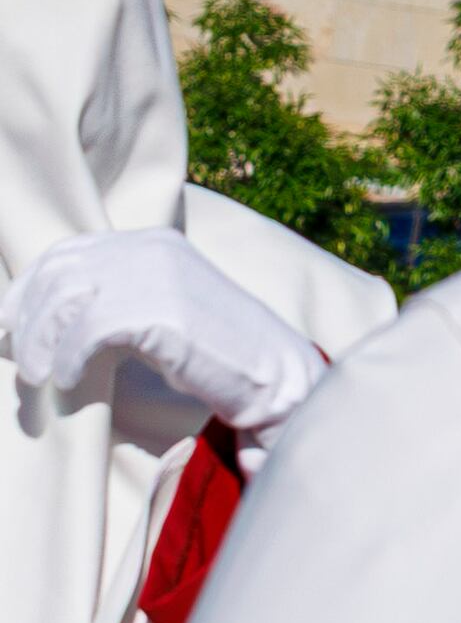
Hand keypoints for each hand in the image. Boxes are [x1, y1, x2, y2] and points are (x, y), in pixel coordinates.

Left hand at [7, 226, 324, 435]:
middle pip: (56, 276)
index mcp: (151, 241)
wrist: (273, 373)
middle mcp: (152, 247)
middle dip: (24, 324)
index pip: (62, 255)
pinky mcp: (163, 311)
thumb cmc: (210, 353)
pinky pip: (90, 333)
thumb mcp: (158, 309)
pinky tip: (74, 381)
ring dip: (40, 347)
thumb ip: (113, 299)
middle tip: (23, 367)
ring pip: (65, 303)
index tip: (7, 334)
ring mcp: (159, 275)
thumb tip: (39, 322)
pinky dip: (71, 361)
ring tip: (39, 381)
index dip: (24, 295)